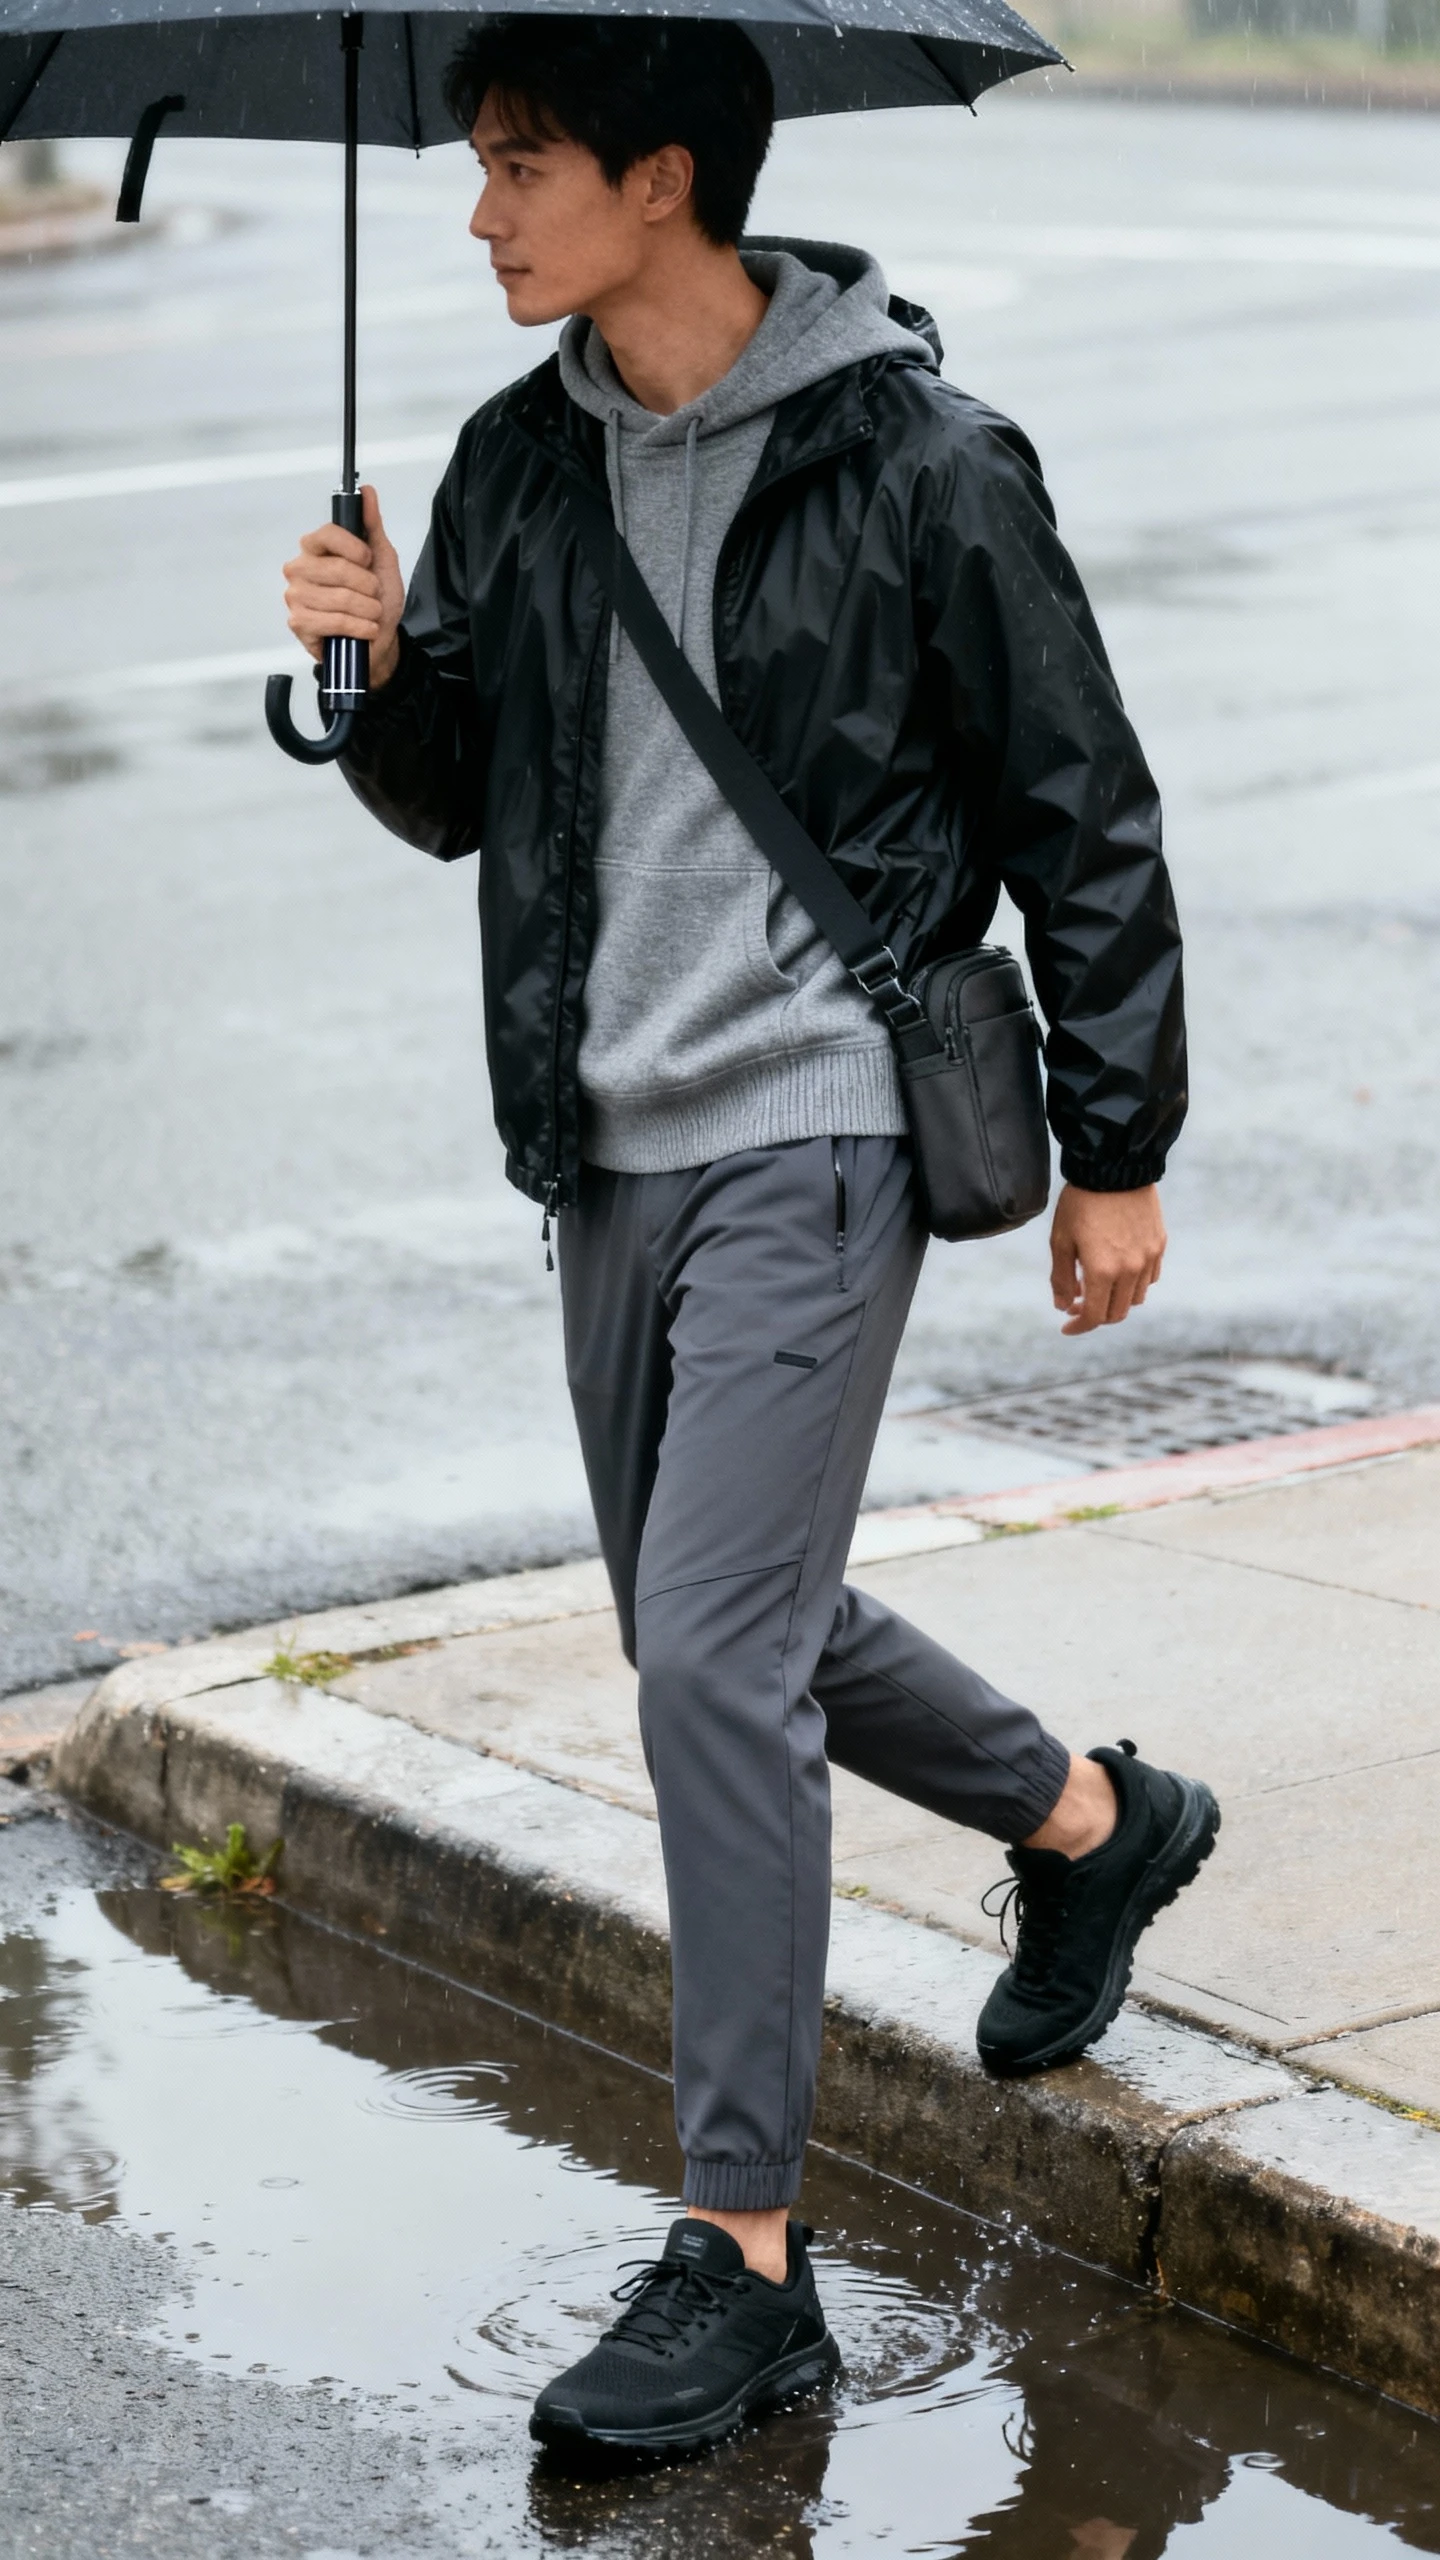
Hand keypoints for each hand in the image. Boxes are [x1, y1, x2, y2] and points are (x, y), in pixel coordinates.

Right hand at [283, 484, 404, 689]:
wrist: (381, 641)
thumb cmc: (377, 600)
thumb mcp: (381, 559)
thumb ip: (372, 525)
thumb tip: (368, 492)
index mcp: (316, 549)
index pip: (327, 534)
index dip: (354, 548)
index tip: (367, 560)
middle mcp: (300, 569)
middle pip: (338, 569)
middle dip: (367, 586)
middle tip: (372, 594)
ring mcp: (296, 596)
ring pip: (339, 598)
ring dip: (366, 609)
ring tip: (370, 613)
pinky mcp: (299, 623)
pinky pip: (333, 621)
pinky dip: (358, 627)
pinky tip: (364, 630)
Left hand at [1049, 1182, 1165, 1335]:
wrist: (1114, 1166)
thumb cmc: (1081, 1202)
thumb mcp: (1061, 1240)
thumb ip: (1062, 1278)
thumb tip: (1064, 1307)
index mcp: (1103, 1271)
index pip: (1095, 1316)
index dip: (1079, 1327)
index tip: (1066, 1326)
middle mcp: (1130, 1269)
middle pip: (1117, 1313)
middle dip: (1096, 1315)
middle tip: (1078, 1304)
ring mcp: (1148, 1257)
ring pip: (1135, 1297)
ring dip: (1115, 1300)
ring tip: (1097, 1284)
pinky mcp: (1159, 1244)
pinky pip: (1150, 1277)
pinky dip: (1134, 1283)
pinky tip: (1118, 1269)